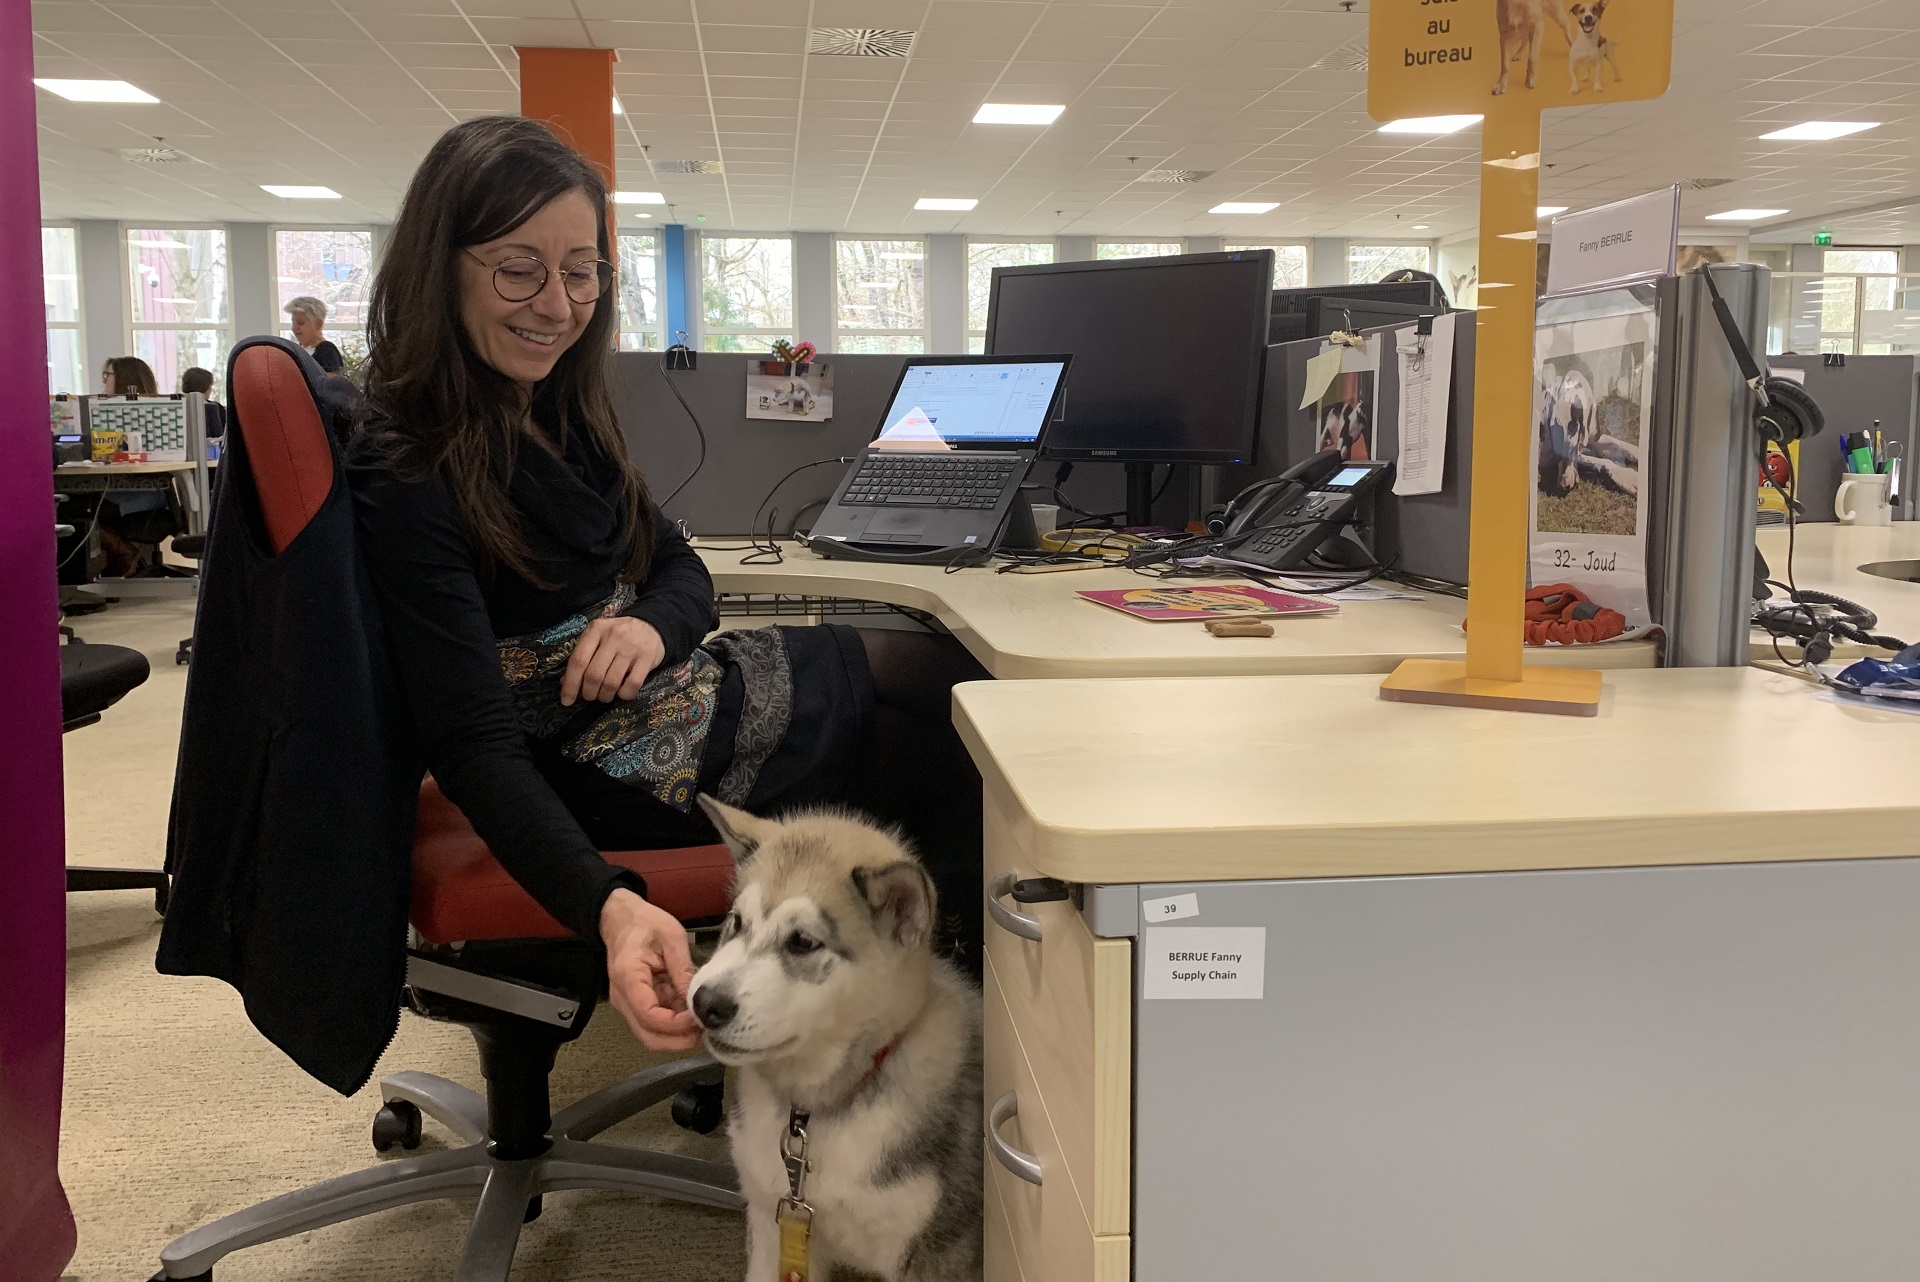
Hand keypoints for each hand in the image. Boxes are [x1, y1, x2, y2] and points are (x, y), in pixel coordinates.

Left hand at [562, 616, 665, 705]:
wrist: (651, 627)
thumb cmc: (618, 635)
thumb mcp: (597, 638)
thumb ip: (583, 656)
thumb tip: (566, 682)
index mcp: (596, 630)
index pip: (578, 660)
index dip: (570, 684)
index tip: (567, 700)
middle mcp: (613, 637)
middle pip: (594, 674)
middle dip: (589, 692)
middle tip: (590, 696)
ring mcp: (631, 647)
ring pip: (611, 682)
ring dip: (605, 696)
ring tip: (605, 696)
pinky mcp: (648, 657)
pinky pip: (632, 684)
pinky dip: (624, 695)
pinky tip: (621, 693)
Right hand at [600, 888, 701, 1050]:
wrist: (620, 919)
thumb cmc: (644, 923)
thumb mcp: (671, 936)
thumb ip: (683, 968)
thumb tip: (697, 998)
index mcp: (629, 977)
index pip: (649, 1015)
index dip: (676, 1024)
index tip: (698, 1017)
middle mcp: (622, 997)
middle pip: (648, 1036)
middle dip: (678, 1040)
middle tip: (705, 1029)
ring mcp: (627, 1004)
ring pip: (651, 1035)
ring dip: (677, 1035)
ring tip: (700, 1020)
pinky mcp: (634, 1004)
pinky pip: (653, 1024)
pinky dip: (673, 1025)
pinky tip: (689, 1012)